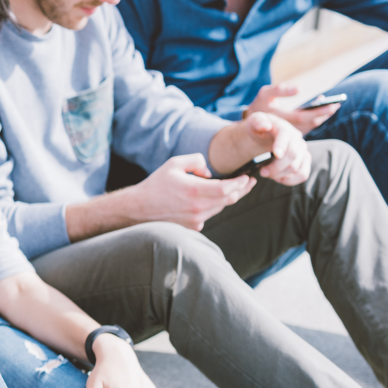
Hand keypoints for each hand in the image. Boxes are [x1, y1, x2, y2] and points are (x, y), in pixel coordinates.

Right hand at [124, 154, 254, 229]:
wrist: (138, 208)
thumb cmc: (156, 184)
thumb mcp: (174, 163)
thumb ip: (196, 160)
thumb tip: (210, 172)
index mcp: (194, 190)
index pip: (227, 188)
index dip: (240, 183)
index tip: (247, 177)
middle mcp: (197, 207)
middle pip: (229, 199)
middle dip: (242, 190)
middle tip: (249, 183)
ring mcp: (195, 219)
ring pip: (221, 208)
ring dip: (229, 198)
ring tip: (235, 190)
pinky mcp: (192, 226)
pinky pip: (210, 215)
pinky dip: (214, 206)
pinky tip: (213, 199)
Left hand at [237, 112, 310, 185]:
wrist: (264, 135)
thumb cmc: (258, 128)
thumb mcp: (253, 122)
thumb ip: (257, 121)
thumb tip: (265, 125)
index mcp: (284, 128)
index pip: (286, 136)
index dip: (282, 145)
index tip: (275, 155)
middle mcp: (297, 139)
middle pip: (293, 155)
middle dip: (277, 166)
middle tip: (262, 172)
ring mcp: (302, 150)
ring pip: (297, 167)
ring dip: (281, 175)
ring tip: (267, 174)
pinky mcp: (304, 160)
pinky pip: (303, 174)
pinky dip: (291, 180)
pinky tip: (278, 179)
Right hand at [244, 84, 339, 134]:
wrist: (250, 127)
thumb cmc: (258, 107)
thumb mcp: (264, 95)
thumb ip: (279, 90)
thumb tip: (298, 89)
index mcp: (281, 119)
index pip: (304, 116)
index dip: (319, 111)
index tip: (332, 104)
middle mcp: (287, 129)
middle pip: (311, 123)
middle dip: (325, 114)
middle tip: (337, 104)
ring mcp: (290, 133)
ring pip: (311, 126)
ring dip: (322, 117)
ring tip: (332, 106)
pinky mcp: (291, 135)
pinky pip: (308, 128)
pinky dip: (317, 120)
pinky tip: (321, 112)